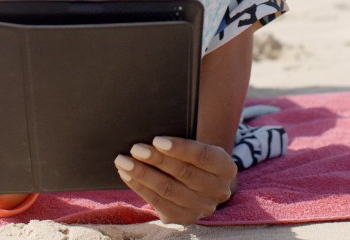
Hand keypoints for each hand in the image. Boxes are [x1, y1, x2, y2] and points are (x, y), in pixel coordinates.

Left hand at [114, 136, 236, 224]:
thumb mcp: (197, 147)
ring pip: (168, 190)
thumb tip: (152, 132)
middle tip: (135, 148)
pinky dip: (140, 187)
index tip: (156, 139)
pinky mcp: (185, 218)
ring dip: (142, 174)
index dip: (180, 148)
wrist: (202, 185)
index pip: (202, 156)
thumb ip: (182, 142)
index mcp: (226, 168)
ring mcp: (202, 207)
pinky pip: (158, 203)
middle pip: (184, 173)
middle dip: (156, 160)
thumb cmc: (193, 157)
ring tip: (123, 161)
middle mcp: (219, 190)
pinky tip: (126, 175)